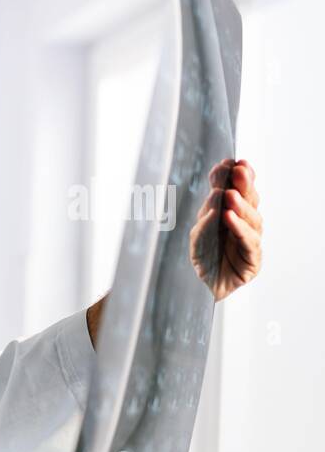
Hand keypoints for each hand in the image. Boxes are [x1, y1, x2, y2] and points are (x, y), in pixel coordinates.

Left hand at [190, 158, 262, 300]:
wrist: (198, 290)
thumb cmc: (202, 259)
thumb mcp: (198, 233)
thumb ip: (206, 214)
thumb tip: (215, 194)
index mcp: (232, 215)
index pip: (238, 192)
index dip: (238, 177)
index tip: (232, 161)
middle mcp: (245, 225)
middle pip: (250, 201)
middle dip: (244, 184)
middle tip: (238, 170)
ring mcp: (251, 242)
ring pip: (252, 219)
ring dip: (241, 206)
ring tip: (230, 194)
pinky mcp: (253, 260)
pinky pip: (248, 242)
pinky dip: (239, 228)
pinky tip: (230, 217)